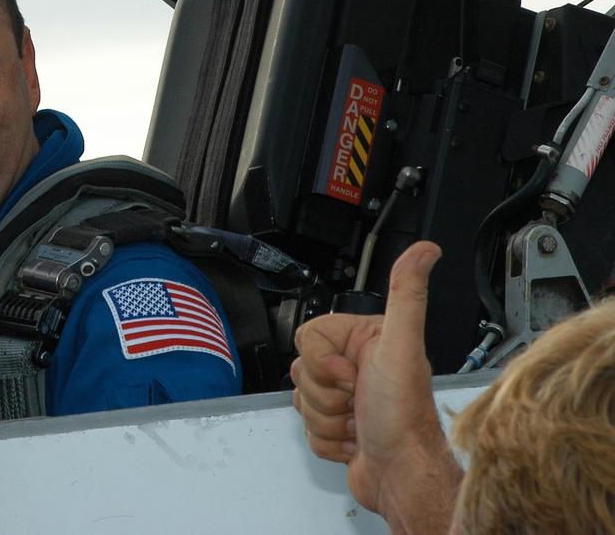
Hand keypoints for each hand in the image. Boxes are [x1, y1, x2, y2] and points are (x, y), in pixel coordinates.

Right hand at [291, 241, 459, 526]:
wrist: (402, 474)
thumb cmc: (403, 415)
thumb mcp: (403, 345)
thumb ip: (407, 295)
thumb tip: (425, 250)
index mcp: (365, 340)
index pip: (308, 336)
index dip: (323, 361)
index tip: (352, 373)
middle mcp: (356, 366)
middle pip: (300, 370)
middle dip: (326, 394)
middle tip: (358, 399)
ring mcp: (346, 399)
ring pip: (302, 401)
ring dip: (328, 420)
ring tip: (360, 423)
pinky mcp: (339, 429)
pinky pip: (308, 430)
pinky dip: (329, 442)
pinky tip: (357, 441)